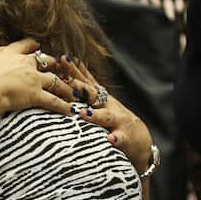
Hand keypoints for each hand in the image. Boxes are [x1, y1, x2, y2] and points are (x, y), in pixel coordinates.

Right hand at [0, 36, 73, 117]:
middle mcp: (26, 64)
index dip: (32, 44)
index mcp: (12, 53)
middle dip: (54, 63)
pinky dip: (63, 106)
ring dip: (65, 86)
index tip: (37, 44)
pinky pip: (53, 102)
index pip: (26, 45)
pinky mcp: (36, 96)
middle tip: (60, 65)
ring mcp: (33, 80)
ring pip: (55, 81)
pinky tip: (71, 110)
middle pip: (46, 61)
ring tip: (73, 91)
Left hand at [66, 60, 153, 174]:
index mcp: (100, 98)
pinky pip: (120, 139)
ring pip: (106, 116)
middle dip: (80, 86)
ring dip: (95, 115)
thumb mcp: (99, 103)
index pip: (85, 81)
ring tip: (83, 113)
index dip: (73, 71)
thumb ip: (85, 90)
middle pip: (93, 94)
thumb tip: (65, 73)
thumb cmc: (114, 121)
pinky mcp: (125, 138)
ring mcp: (118, 121)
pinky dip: (115, 139)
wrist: (140, 140)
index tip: (61, 59)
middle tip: (66, 79)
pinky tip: (110, 139)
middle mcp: (109, 106)